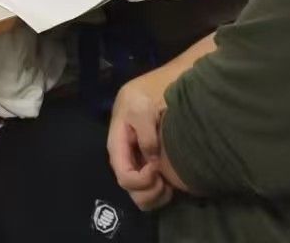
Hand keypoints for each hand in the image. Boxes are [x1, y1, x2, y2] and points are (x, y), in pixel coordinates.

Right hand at [106, 76, 174, 211]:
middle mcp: (125, 161)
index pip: (125, 178)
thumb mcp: (140, 108)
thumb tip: (153, 160)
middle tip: (166, 181)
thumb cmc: (141, 98)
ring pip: (141, 198)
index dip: (142, 180)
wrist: (150, 91)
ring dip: (157, 197)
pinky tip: (171, 183)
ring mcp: (136, 166)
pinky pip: (151, 193)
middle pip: (132, 192)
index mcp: (118, 148)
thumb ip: (145, 133)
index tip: (157, 167)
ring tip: (169, 184)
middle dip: (151, 192)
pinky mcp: (148, 168)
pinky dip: (162, 195)